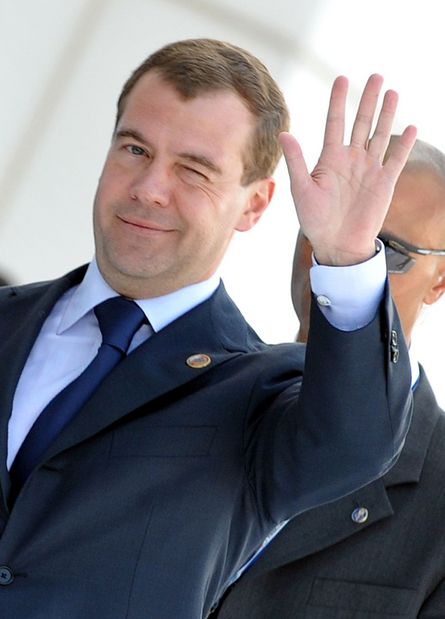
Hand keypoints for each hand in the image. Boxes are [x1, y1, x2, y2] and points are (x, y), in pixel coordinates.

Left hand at [279, 74, 416, 265]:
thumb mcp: (302, 189)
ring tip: (392, 92)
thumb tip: (283, 134)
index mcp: (329, 159)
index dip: (339, 101)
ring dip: (386, 114)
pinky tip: (411, 127)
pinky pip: (396, 159)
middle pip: (360, 123)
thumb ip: (296, 161)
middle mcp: (350, 159)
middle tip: (375, 76)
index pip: (335, 122)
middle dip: (368, 100)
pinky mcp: (384, 182)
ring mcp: (369, 169)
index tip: (342, 78)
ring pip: (380, 135)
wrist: (337, 245)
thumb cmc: (315, 220)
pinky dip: (404, 144)